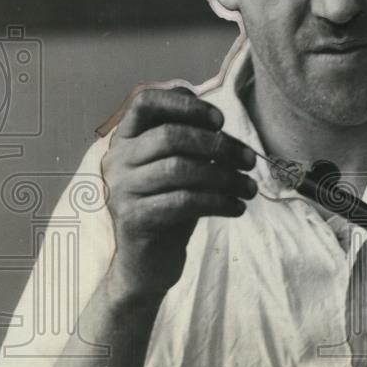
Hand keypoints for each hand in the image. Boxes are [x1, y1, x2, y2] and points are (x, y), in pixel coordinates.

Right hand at [101, 87, 256, 298]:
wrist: (147, 263)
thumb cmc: (168, 208)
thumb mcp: (178, 169)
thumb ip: (191, 143)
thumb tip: (220, 124)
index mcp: (126, 139)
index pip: (145, 102)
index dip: (184, 105)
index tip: (220, 121)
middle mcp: (117, 160)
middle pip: (170, 136)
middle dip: (218, 145)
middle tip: (249, 160)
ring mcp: (122, 190)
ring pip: (180, 169)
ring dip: (225, 176)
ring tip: (249, 188)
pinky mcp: (135, 219)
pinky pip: (184, 201)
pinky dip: (218, 202)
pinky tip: (237, 207)